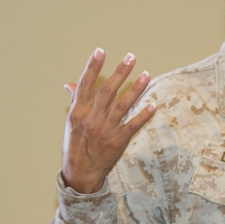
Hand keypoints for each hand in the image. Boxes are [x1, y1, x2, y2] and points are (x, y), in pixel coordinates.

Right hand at [61, 48, 155, 193]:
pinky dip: (143, 115)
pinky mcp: (118, 141)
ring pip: (122, 105)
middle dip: (120, 72)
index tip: (100, 51)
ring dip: (136, 89)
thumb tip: (70, 84)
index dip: (92, 67)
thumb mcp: (71, 122)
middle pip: (107, 91)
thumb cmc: (75, 144)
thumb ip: (75, 101)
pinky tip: (153, 104)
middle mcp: (92, 119)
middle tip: (131, 57)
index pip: (85, 84)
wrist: (80, 172)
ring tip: (147, 74)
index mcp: (77, 112)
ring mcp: (106, 130)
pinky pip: (133, 125)